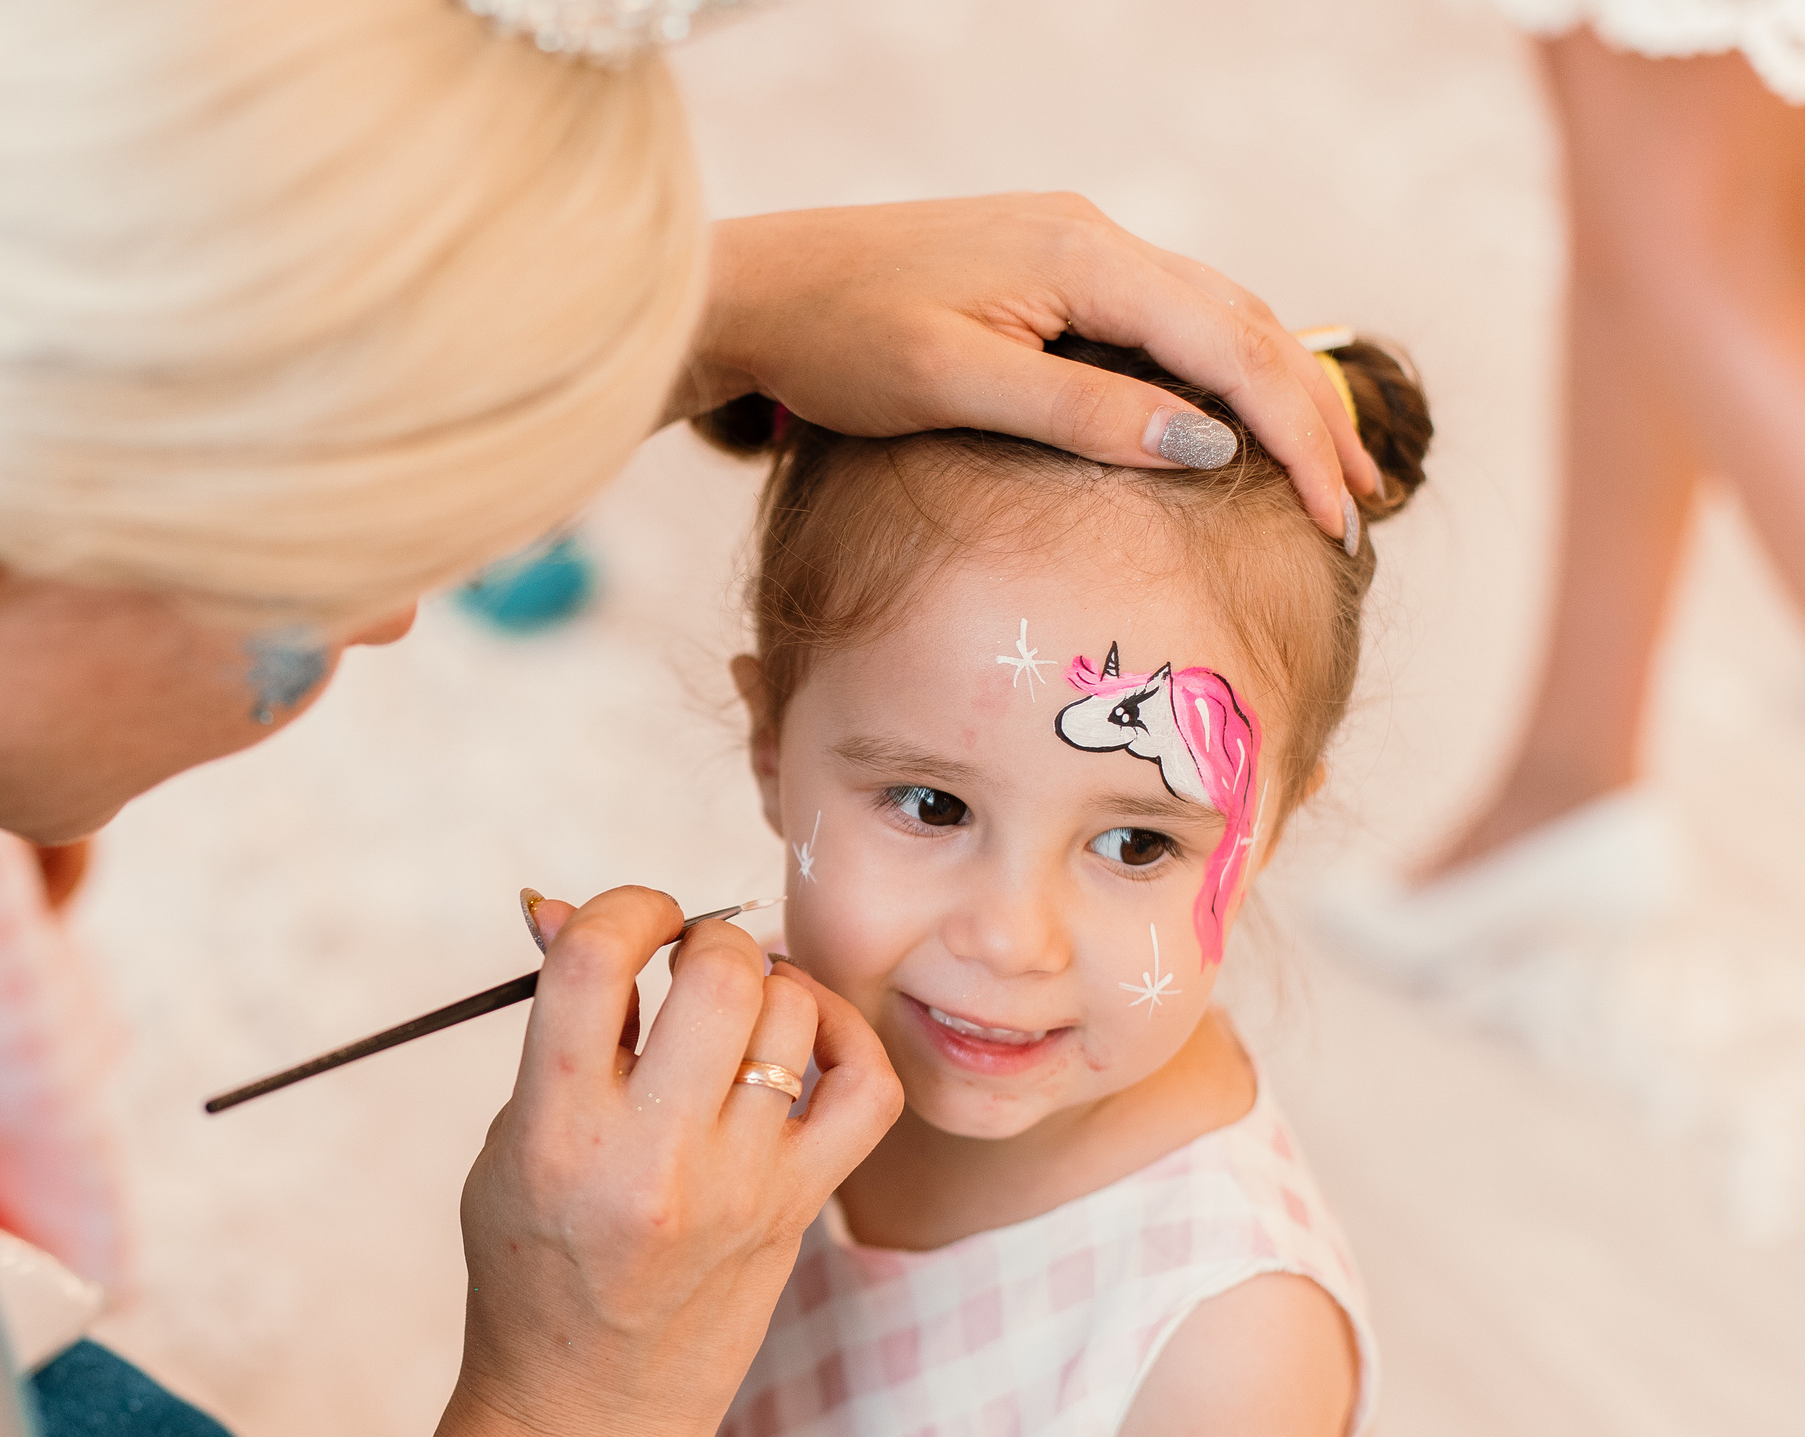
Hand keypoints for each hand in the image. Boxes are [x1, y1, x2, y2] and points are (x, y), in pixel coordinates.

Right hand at [391, 887, 901, 1436]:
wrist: (586, 1407)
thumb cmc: (534, 1263)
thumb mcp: (512, 1137)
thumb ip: (556, 1027)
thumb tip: (565, 908)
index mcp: (558, 1131)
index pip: (595, 959)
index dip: (621, 907)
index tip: (628, 923)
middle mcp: (654, 1158)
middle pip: (720, 975)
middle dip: (706, 936)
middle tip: (688, 959)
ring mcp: (740, 1187)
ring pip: (794, 1016)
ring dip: (767, 981)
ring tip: (736, 1001)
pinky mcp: (798, 1209)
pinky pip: (866, 1088)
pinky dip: (847, 1037)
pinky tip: (807, 1032)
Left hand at [669, 195, 1376, 540]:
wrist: (754, 290)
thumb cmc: (837, 338)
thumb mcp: (957, 382)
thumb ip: (1083, 411)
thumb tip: (1205, 445)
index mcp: (1085, 256)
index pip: (1231, 349)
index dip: (1295, 437)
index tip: (1334, 518)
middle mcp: (1094, 239)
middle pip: (1243, 327)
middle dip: (1312, 416)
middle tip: (1360, 507)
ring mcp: (1073, 250)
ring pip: (1212, 320)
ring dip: (1276, 394)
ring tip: (1325, 471)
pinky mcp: (1048, 274)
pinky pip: (1164, 321)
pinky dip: (1217, 374)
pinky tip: (1232, 423)